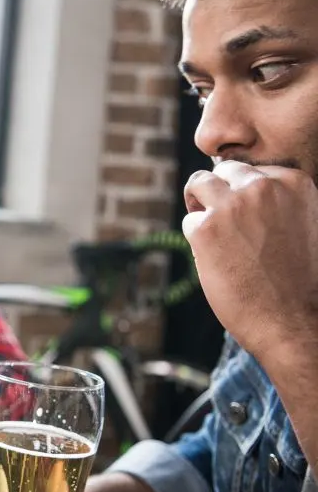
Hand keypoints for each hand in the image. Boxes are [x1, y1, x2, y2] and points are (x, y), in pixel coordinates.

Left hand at [182, 160, 317, 358]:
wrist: (295, 321)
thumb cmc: (298, 279)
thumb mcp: (302, 224)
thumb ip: (277, 201)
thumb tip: (239, 186)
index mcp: (294, 182)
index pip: (254, 170)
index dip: (245, 191)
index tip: (251, 217)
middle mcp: (263, 186)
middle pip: (225, 170)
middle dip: (220, 191)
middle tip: (224, 222)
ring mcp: (232, 205)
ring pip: (199, 183)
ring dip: (199, 204)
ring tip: (210, 230)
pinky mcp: (206, 228)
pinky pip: (189, 220)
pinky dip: (196, 239)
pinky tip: (214, 259)